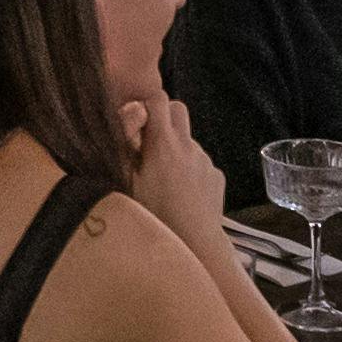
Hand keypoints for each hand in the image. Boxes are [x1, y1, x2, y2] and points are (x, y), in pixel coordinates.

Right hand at [117, 93, 234, 262]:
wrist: (195, 242)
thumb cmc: (154, 214)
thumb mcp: (127, 181)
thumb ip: (125, 146)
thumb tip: (130, 118)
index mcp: (163, 142)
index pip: (158, 98)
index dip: (146, 105)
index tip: (136, 125)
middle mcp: (188, 144)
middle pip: (178, 109)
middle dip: (164, 118)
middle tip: (149, 144)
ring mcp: (205, 160)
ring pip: (188, 140)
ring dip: (176, 149)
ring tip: (164, 180)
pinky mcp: (216, 176)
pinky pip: (200, 164)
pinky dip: (190, 171)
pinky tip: (181, 195)